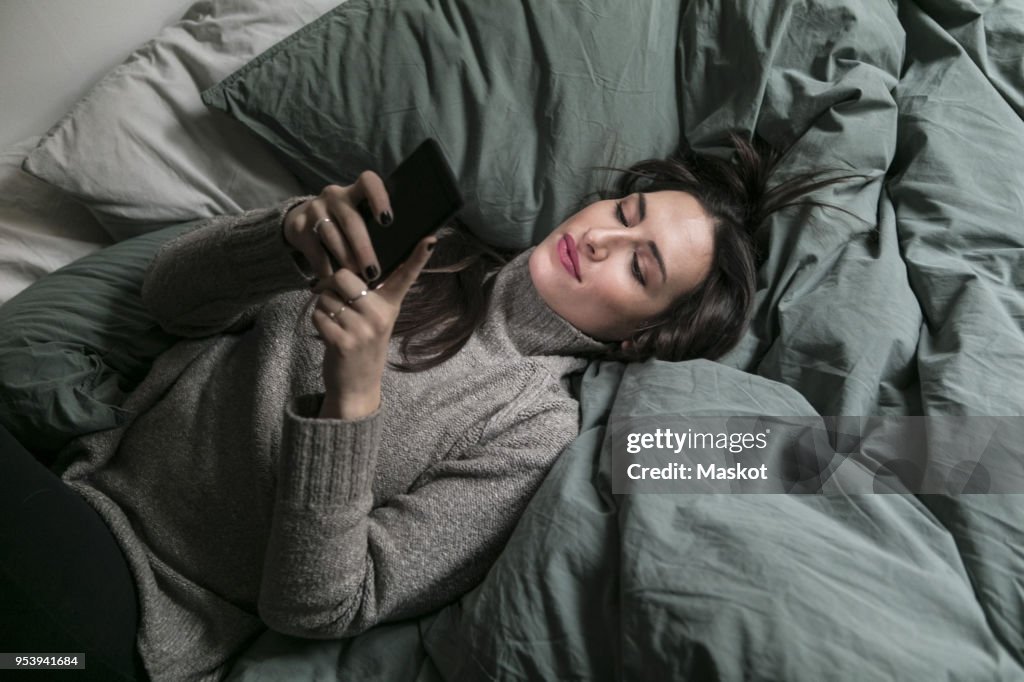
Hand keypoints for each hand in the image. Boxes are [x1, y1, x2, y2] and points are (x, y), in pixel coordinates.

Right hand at [283, 172, 392, 283]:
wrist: (304, 221)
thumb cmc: (346, 223)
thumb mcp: (360, 216)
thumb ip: (377, 226)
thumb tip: (412, 247)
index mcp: (356, 190)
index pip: (368, 182)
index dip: (378, 198)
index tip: (387, 221)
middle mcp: (335, 195)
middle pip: (351, 220)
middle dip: (363, 248)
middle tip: (373, 272)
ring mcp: (315, 209)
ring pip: (331, 235)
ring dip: (345, 258)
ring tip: (356, 277)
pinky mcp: (299, 226)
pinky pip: (314, 249)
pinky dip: (324, 266)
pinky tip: (333, 278)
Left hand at [312, 236, 436, 419]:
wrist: (357, 386)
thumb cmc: (362, 344)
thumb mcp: (374, 319)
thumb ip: (367, 295)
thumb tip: (343, 271)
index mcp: (390, 305)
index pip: (406, 277)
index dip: (418, 257)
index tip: (431, 239)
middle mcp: (380, 316)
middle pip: (343, 276)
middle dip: (331, 286)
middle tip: (337, 301)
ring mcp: (362, 330)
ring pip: (326, 297)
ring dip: (323, 307)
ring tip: (337, 324)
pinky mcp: (343, 342)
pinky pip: (318, 314)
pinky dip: (317, 321)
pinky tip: (329, 334)